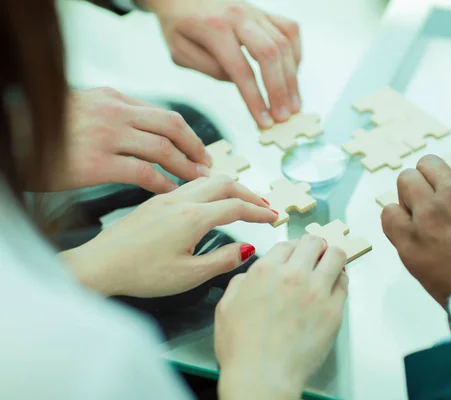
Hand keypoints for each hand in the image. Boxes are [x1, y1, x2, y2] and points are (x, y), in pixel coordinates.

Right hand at [48, 87, 210, 193]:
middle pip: (171, 126)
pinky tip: (173, 192)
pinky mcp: (96, 162)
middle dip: (195, 146)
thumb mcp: (83, 108)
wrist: (12, 136)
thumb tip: (141, 127)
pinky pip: (144, 173)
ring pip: (162, 149)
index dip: (185, 133)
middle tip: (208, 164)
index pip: (162, 114)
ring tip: (198, 180)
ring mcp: (106, 136)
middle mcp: (114, 112)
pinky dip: (164, 183)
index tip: (197, 147)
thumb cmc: (45, 128)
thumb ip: (113, 114)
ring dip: (186, 166)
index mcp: (113, 98)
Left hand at [60, 175, 276, 296]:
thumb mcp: (188, 275)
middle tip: (265, 206)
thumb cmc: (142, 274)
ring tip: (244, 200)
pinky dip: (212, 188)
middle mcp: (182, 200)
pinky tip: (212, 201)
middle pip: (226, 183)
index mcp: (193, 217)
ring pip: (208, 180)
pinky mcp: (156, 201)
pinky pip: (192, 184)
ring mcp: (167, 197)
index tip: (274, 218)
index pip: (236, 206)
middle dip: (250, 193)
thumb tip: (247, 249)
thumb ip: (222, 260)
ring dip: (231, 187)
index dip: (259, 212)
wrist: (100, 264)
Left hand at [143, 0, 301, 128]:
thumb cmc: (179, 26)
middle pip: (270, 55)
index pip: (242, 70)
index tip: (264, 122)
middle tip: (284, 117)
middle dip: (280, 91)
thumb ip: (210, 69)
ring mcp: (255, 12)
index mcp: (214, 28)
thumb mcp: (181, 52)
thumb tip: (241, 83)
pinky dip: (295, 55)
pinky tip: (292, 76)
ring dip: (292, 79)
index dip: (255, 100)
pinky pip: (290, 31)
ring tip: (294, 105)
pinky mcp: (265, 12)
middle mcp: (239, 16)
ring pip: (284, 45)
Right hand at [215, 237, 347, 398]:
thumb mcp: (226, 308)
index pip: (286, 244)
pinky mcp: (334, 310)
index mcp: (265, 270)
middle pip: (313, 242)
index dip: (292, 248)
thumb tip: (251, 275)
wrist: (262, 376)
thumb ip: (240, 283)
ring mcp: (316, 291)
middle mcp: (293, 275)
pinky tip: (335, 284)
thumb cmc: (242, 349)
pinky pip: (344, 282)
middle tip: (314, 254)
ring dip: (332, 256)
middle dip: (314, 246)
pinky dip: (340, 279)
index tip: (296, 253)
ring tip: (330, 263)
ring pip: (335, 255)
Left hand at [381, 155, 450, 306]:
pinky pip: (388, 213)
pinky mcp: (409, 239)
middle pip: (427, 166)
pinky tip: (406, 232)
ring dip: (410, 196)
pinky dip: (395, 220)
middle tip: (431, 203)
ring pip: (405, 181)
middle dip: (428, 181)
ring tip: (418, 216)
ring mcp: (429, 214)